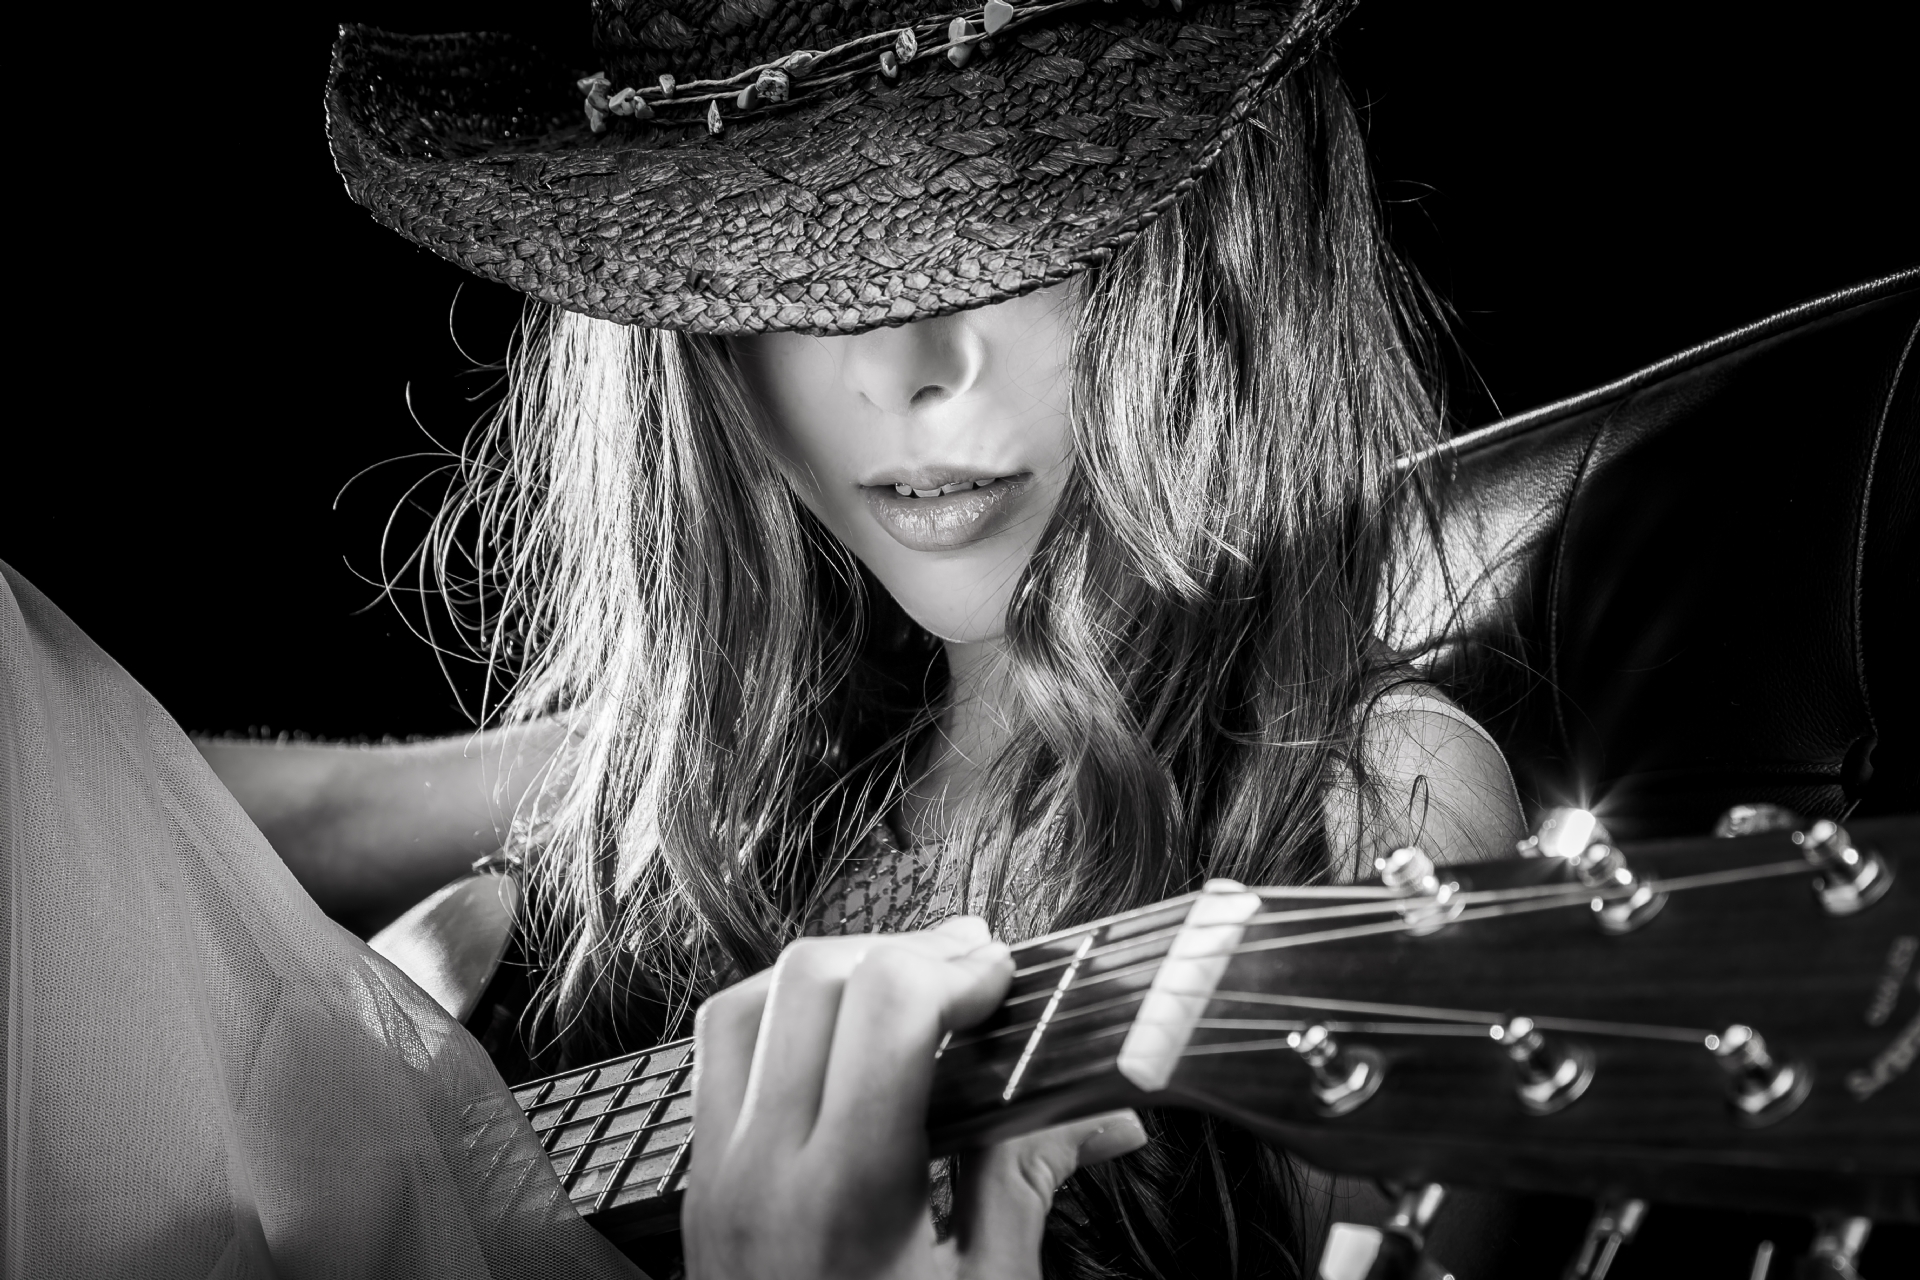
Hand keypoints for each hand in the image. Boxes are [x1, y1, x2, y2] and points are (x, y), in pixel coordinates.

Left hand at [684, 916, 1146, 1279]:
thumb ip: (1027, 1179)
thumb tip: (1105, 1109)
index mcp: (844, 1195)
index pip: (885, 1005)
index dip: (958, 966)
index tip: (1011, 979)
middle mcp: (760, 1166)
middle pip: (815, 976)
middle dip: (908, 950)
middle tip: (977, 973)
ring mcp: (715, 1170)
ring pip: (752, 995)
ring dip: (838, 970)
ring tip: (913, 989)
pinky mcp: (700, 1180)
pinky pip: (720, 1052)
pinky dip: (783, 1012)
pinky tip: (843, 1036)